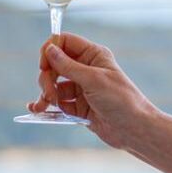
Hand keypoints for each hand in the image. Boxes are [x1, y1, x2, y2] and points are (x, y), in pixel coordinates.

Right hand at [29, 33, 157, 148]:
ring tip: (43, 106)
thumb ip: (68, 66)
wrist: (134, 130)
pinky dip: (47, 105)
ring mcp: (81, 88)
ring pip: (53, 84)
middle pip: (55, 64)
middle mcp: (86, 69)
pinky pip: (57, 102)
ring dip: (45, 94)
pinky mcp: (78, 106)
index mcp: (93, 55)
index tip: (44, 65)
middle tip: (47, 93)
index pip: (64, 42)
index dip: (51, 50)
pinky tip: (37, 110)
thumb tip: (49, 49)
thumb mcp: (93, 80)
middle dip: (46, 78)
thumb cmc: (121, 101)